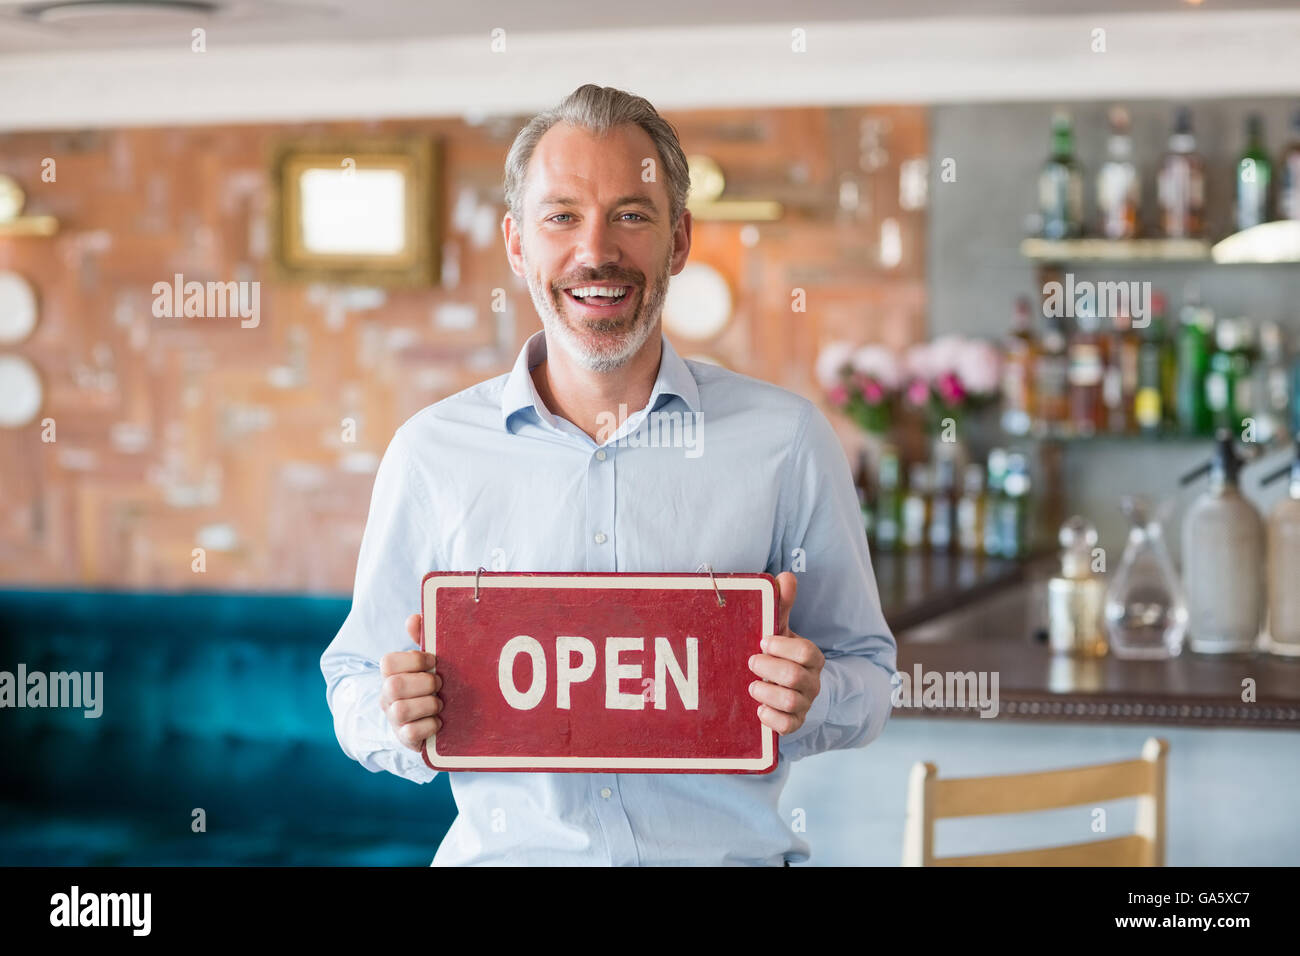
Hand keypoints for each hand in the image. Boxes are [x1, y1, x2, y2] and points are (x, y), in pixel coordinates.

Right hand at [379, 613, 441, 751]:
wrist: (435, 721)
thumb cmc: (431, 686)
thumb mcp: (428, 663)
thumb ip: (421, 640)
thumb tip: (414, 618)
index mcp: (391, 674)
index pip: (388, 662)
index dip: (414, 660)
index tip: (434, 661)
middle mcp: (387, 697)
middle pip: (394, 686)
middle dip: (424, 683)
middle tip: (440, 684)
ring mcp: (393, 719)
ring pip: (400, 710)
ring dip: (428, 705)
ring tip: (440, 704)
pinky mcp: (404, 739)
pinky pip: (410, 733)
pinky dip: (429, 726)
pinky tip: (439, 722)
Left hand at [748, 572, 823, 734]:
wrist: (780, 687)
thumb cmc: (777, 654)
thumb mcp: (779, 630)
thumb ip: (782, 605)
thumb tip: (785, 576)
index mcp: (811, 657)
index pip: (806, 652)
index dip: (783, 646)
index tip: (762, 641)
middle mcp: (812, 682)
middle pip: (795, 676)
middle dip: (769, 668)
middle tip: (751, 662)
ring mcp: (804, 704)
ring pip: (791, 702)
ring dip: (766, 692)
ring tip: (751, 686)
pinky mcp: (794, 724)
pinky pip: (787, 727)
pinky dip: (770, 718)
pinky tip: (757, 709)